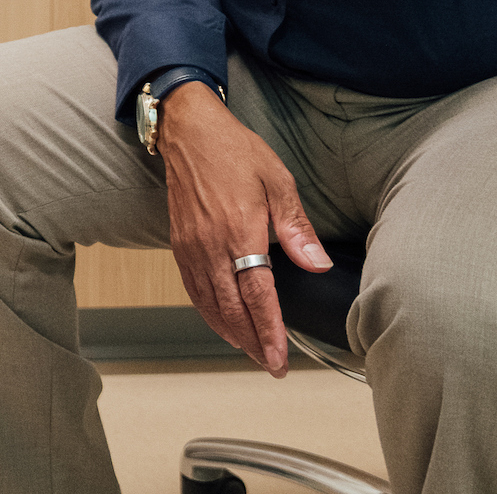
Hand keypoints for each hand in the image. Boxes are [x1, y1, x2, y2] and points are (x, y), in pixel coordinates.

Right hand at [155, 83, 332, 377]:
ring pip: (209, 304)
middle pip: (231, 309)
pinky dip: (208, 312)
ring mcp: (191, 247)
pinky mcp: (179, 244)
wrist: (188, 131)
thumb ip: (296, 227)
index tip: (280, 357)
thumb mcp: (277, 181)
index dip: (270, 331)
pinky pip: (193, 289)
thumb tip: (317, 263)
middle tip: (270, 364)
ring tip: (251, 350)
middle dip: (252, 343)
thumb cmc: (234, 150)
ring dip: (230, 333)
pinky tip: (221, 321)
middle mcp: (211, 245)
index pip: (257, 295)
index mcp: (240, 231)